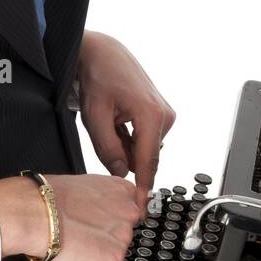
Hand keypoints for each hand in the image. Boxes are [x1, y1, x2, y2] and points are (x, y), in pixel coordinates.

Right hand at [0, 174, 141, 260]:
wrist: (36, 214)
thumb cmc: (50, 198)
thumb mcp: (86, 186)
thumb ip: (104, 199)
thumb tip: (100, 210)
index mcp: (123, 190)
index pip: (128, 211)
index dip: (108, 220)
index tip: (96, 223)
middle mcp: (130, 212)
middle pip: (123, 233)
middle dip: (104, 237)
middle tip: (81, 232)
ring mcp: (123, 237)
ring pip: (112, 252)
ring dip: (95, 252)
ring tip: (74, 240)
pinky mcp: (112, 259)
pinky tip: (74, 253)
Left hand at [76, 31, 175, 205]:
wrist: (104, 53)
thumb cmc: (98, 78)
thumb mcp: (94, 117)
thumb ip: (108, 149)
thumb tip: (121, 173)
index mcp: (152, 116)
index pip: (148, 162)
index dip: (142, 187)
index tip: (140, 207)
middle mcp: (165, 116)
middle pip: (145, 156)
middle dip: (125, 158)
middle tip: (103, 136)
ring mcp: (166, 114)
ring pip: (144, 149)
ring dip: (125, 146)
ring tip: (109, 121)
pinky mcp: (162, 113)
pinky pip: (146, 138)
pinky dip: (129, 138)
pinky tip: (117, 120)